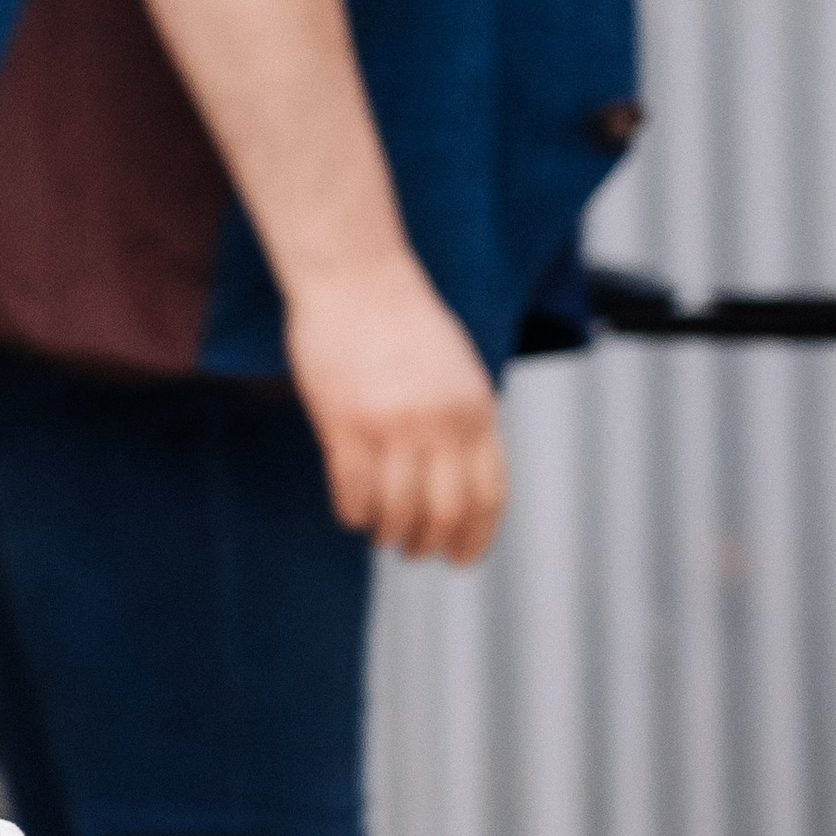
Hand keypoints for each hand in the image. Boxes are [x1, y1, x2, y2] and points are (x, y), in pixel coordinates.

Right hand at [284, 249, 508, 565]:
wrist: (357, 276)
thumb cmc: (400, 320)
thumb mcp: (455, 371)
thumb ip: (463, 421)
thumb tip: (457, 484)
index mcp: (477, 409)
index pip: (489, 495)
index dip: (476, 538)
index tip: (460, 559)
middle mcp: (442, 422)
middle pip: (445, 514)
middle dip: (429, 545)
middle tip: (412, 550)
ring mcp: (394, 426)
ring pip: (398, 512)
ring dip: (388, 533)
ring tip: (379, 532)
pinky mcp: (347, 425)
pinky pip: (353, 494)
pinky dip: (353, 514)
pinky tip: (351, 511)